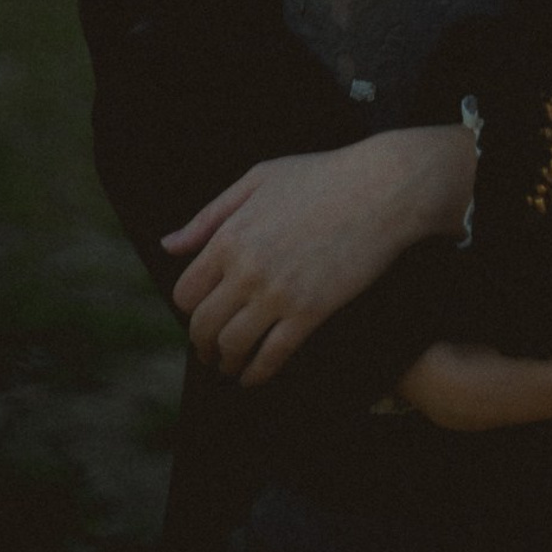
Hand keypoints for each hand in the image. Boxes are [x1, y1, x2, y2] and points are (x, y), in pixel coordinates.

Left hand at [162, 126, 477, 386]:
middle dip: (202, 345)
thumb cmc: (322, 176)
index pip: (186, 292)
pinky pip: (271, 357)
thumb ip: (210, 215)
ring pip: (232, 347)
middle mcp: (247, 269)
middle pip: (203, 326)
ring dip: (226, 364)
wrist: (381, 189)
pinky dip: (257, 374)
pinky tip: (255, 375)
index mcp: (230, 235)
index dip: (189, 309)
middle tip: (209, 352)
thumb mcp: (259, 179)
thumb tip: (170, 245)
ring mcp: (278, 294)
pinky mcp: (309, 312)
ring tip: (230, 367)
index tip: (200, 315)